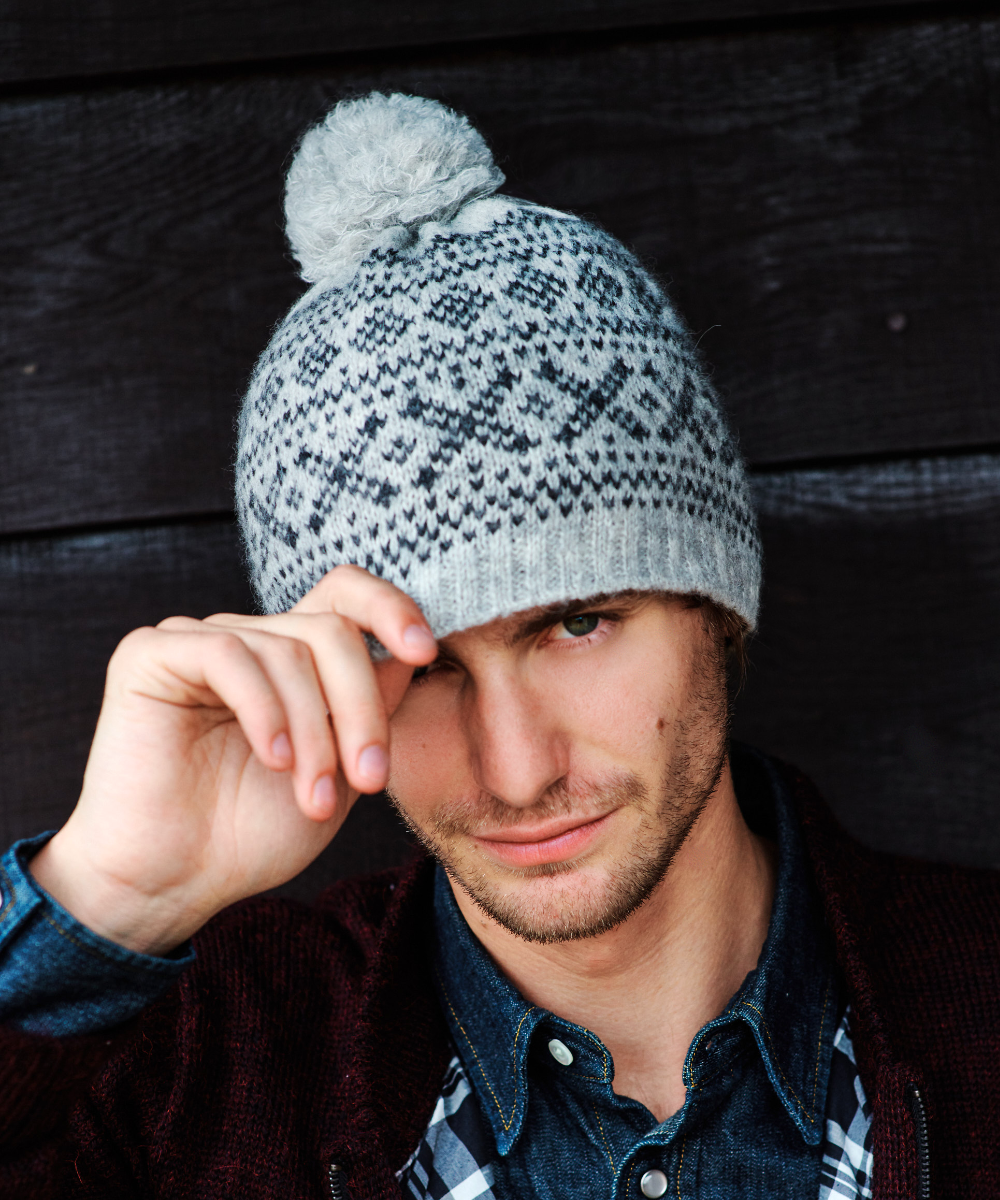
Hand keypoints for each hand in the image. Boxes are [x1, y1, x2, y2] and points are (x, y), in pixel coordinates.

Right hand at [29, 566, 435, 954]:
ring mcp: (199, 641)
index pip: (346, 595)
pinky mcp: (151, 654)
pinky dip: (265, 710)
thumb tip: (414, 654)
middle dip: (362, 708)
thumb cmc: (253, 832)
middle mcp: (248, 638)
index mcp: (292, 657)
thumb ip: (373, 709)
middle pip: (331, 630)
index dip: (391, 607)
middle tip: (371, 778)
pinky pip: (228, 655)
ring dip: (315, 732)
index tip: (424, 652)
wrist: (174, 885)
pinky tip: (273, 758)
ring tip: (315, 798)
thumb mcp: (342, 772)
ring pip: (289, 650)